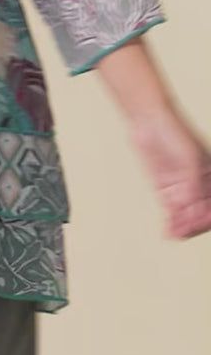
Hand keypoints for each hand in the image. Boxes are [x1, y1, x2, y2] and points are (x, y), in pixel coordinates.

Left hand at [129, 108, 210, 239]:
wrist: (149, 120)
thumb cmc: (174, 133)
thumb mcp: (190, 159)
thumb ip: (193, 185)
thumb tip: (194, 210)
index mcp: (210, 176)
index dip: (207, 218)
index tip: (197, 222)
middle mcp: (198, 185)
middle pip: (200, 214)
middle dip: (194, 225)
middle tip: (184, 230)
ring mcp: (181, 188)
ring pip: (186, 216)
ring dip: (182, 228)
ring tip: (174, 234)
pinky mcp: (164, 188)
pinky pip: (171, 211)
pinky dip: (171, 223)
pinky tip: (167, 232)